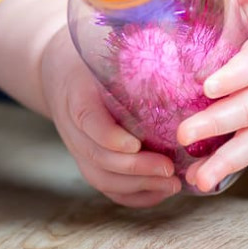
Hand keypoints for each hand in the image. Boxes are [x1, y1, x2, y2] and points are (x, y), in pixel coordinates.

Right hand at [39, 27, 182, 206]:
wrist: (60, 73)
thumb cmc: (94, 59)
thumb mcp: (106, 52)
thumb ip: (134, 58)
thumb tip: (186, 60)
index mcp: (77, 96)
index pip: (88, 121)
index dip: (108, 137)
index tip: (134, 144)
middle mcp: (74, 129)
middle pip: (98, 158)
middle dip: (136, 169)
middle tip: (169, 168)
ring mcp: (80, 150)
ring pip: (103, 179)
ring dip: (139, 186)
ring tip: (173, 184)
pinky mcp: (90, 163)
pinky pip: (109, 189)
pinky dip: (135, 196)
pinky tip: (162, 192)